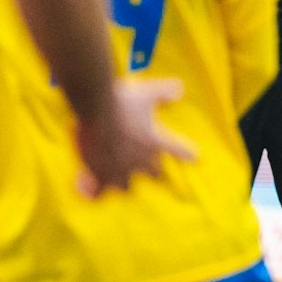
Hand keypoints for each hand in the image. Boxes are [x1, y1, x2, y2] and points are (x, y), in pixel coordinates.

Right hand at [75, 78, 194, 196]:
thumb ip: (165, 91)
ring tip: (117, 178)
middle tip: (149, 166)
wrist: (93, 109)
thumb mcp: (146, 91)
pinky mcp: (98, 174)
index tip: (194, 156)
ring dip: (123, 182)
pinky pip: (97, 192)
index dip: (186, 153)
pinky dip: (94, 191)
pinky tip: (87, 187)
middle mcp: (141, 160)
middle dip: (152, 170)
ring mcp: (119, 169)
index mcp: (155, 141)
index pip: (179, 151)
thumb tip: (180, 89)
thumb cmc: (120, 100)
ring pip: (126, 186)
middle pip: (155, 173)